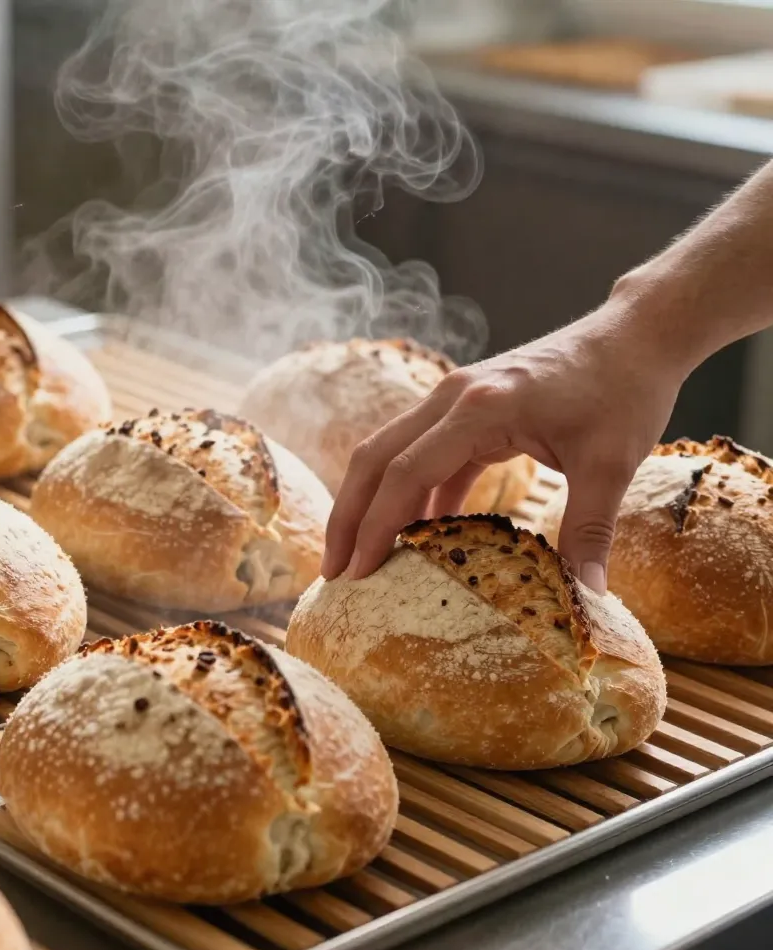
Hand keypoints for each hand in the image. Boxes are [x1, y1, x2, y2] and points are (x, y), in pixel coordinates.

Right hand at [321, 301, 686, 591]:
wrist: (634, 335)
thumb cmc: (624, 390)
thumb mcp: (612, 463)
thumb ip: (590, 528)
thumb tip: (587, 595)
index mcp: (481, 408)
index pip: (406, 472)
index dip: (376, 526)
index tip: (358, 573)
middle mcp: (453, 396)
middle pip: (374, 457)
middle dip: (347, 516)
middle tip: (334, 573)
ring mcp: (453, 397)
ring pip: (387, 452)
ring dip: (368, 503)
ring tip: (359, 560)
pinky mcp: (465, 407)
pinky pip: (422, 454)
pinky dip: (411, 494)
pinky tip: (416, 535)